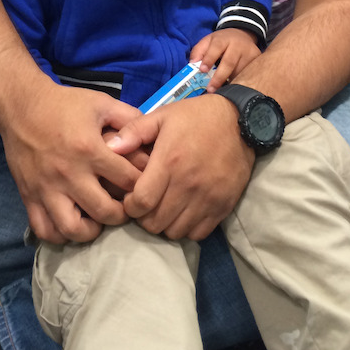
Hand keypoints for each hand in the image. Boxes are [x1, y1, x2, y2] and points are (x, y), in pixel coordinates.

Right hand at [0, 72, 144, 244]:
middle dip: (122, 214)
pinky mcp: (29, 196)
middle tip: (125, 208)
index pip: (127, 181)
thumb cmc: (65, 104)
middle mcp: (69, 174)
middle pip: (105, 212)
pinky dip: (60, 235)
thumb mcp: (102, 103)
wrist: (22, 106)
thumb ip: (129, 118)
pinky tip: (71, 224)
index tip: (144, 185)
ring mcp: (47, 189)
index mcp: (89, 150)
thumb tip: (151, 137)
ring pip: (73, 229)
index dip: (142, 185)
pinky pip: (44, 230)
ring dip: (91, 231)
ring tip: (98, 219)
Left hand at [108, 95, 254, 240]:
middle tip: (147, 204)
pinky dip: (187, 228)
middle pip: (155, 223)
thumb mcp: (163, 115)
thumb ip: (134, 131)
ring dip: (165, 224)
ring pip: (175, 232)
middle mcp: (188, 184)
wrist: (241, 121)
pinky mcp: (223, 206)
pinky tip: (184, 211)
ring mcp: (207, 198)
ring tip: (164, 208)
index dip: (130, 206)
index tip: (132, 197)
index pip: (140, 203)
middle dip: (144, 217)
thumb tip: (109, 147)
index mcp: (169, 161)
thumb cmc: (196, 117)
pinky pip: (198, 233)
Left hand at [189, 28, 261, 91]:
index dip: (209, 59)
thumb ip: (199, 50)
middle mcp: (238, 45)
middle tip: (211, 89)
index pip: (216, 47)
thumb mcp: (208, 40)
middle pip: (229, 62)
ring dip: (231, 83)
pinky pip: (250, 74)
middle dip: (219, 77)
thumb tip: (192, 64)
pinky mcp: (257, 59)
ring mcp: (249, 52)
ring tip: (223, 94)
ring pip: (240, 71)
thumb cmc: (222, 41)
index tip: (202, 70)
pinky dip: (242, 83)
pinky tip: (235, 91)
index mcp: (223, 39)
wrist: (243, 34)